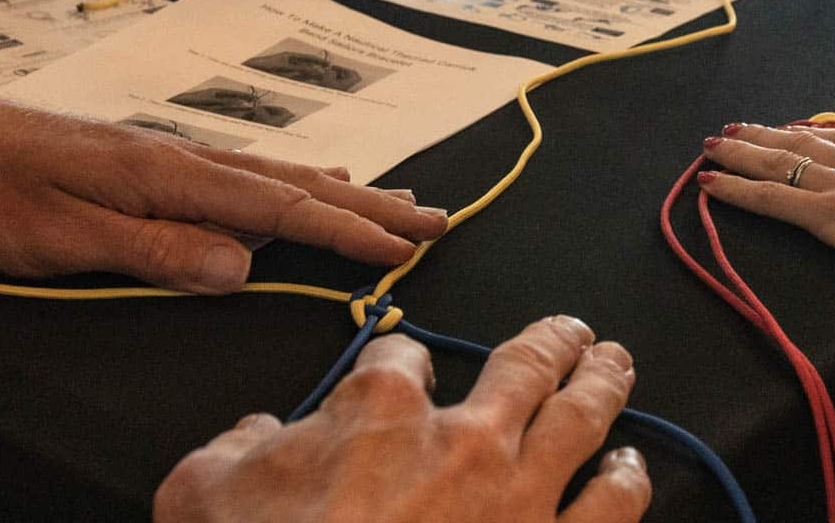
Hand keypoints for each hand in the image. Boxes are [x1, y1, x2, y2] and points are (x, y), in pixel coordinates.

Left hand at [0, 92, 449, 292]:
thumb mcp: (62, 238)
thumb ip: (154, 251)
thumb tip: (242, 266)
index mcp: (168, 176)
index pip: (276, 208)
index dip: (344, 231)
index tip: (403, 250)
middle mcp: (182, 155)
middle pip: (294, 183)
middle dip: (368, 207)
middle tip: (435, 220)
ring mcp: (170, 152)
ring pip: (275, 174)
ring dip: (341, 192)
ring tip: (394, 202)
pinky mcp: (152, 158)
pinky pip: (245, 171)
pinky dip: (295, 182)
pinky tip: (307, 184)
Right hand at [154, 316, 650, 521]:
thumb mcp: (203, 489)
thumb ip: (236, 447)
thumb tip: (256, 433)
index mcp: (381, 406)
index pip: (402, 353)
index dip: (403, 350)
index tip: (406, 361)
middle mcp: (463, 436)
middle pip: (523, 365)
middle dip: (550, 340)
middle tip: (570, 329)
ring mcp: (516, 494)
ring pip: (581, 418)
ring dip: (603, 384)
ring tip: (615, 364)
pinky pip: (607, 508)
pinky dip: (625, 482)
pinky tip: (631, 467)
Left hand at [697, 124, 834, 302]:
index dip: (815, 135)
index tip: (794, 129)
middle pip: (802, 142)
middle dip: (766, 136)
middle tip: (735, 130)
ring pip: (776, 163)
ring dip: (738, 155)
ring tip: (710, 147)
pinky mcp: (827, 215)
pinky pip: (768, 199)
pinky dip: (734, 190)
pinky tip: (708, 185)